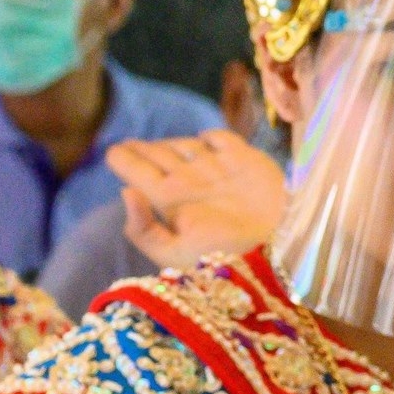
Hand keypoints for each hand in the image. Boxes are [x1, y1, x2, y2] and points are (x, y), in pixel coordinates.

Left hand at [109, 131, 286, 267]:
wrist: (280, 251)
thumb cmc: (227, 256)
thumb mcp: (175, 254)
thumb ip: (144, 230)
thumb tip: (125, 192)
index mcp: (168, 199)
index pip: (136, 172)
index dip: (123, 159)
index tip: (114, 151)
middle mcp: (189, 181)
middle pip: (157, 156)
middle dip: (142, 149)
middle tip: (128, 143)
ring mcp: (216, 169)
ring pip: (185, 146)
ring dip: (171, 143)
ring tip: (159, 146)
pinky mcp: (245, 160)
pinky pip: (221, 139)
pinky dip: (211, 136)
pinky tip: (204, 139)